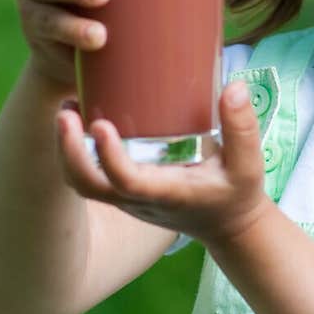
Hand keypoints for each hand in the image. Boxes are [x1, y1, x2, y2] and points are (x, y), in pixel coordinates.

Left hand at [55, 82, 271, 246]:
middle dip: (68, 151)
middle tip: (64, 111)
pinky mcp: (122, 190)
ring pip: (80, 183)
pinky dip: (74, 150)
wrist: (227, 225)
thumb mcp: (249, 164)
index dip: (108, 156)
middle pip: (87, 186)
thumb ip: (243, 128)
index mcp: (166, 194)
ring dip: (66, 149)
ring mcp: (126, 198)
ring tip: (65, 107)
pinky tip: (79, 115)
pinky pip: (88, 175)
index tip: (100, 124)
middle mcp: (138, 200)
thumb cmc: (236, 192)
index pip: (127, 181)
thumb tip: (234, 88)